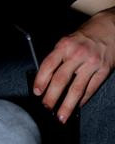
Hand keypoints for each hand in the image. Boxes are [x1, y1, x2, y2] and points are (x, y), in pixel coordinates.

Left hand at [33, 7, 114, 122]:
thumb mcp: (67, 41)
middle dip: (52, 97)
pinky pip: (91, 89)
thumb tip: (46, 77)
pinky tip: (77, 106)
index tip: (37, 92)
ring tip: (61, 116)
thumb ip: (58, 57)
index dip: (41, 80)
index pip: (49, 65)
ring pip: (76, 89)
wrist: (109, 27)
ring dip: (67, 105)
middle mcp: (77, 54)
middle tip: (46, 108)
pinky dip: (83, 100)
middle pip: (61, 80)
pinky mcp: (103, 71)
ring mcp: (91, 63)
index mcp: (65, 46)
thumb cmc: (86, 35)